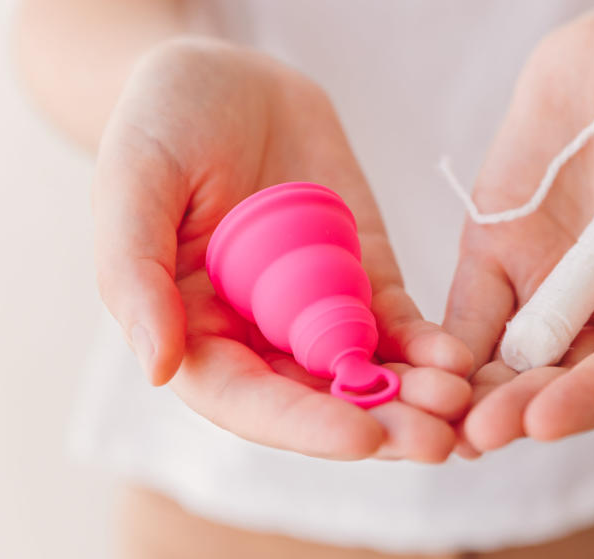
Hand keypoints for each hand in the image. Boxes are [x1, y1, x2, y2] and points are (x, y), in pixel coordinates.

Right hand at [95, 38, 472, 461]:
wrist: (229, 82)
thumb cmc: (162, 124)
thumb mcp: (133, 183)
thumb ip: (135, 274)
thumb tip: (158, 367)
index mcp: (197, 334)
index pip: (250, 402)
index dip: (304, 426)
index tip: (361, 438)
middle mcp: (259, 338)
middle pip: (322, 402)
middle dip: (379, 425)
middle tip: (434, 442)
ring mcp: (317, 313)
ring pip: (368, 373)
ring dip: (415, 396)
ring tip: (460, 405)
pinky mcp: (364, 281)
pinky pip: (398, 324)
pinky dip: (429, 346)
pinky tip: (459, 357)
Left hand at [444, 4, 593, 450]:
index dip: (590, 399)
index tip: (545, 420)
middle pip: (561, 376)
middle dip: (520, 407)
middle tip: (480, 436)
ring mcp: (545, 283)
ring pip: (509, 354)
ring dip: (476, 389)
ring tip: (443, 421)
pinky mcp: (496, 251)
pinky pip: (470, 305)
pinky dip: (445, 340)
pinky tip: (418, 366)